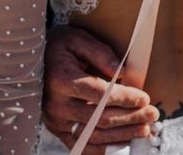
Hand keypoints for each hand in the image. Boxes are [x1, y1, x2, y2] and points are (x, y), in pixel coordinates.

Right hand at [42, 25, 159, 153]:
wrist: (30, 58)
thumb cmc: (58, 46)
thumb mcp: (78, 39)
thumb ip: (101, 54)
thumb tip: (123, 74)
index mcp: (62, 79)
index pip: (100, 94)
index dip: (124, 98)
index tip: (144, 97)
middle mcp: (57, 104)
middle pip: (100, 117)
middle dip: (130, 117)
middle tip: (152, 114)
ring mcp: (55, 120)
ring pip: (94, 135)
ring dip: (122, 135)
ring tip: (144, 130)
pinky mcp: (55, 129)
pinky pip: (81, 145)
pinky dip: (103, 148)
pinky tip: (121, 143)